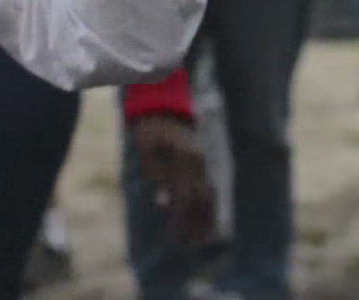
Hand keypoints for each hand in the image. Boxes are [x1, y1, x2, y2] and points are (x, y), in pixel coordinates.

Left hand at [132, 115, 216, 247]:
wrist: (165, 112)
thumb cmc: (152, 132)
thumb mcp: (147, 150)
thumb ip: (155, 174)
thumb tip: (162, 202)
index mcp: (187, 157)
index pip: (185, 196)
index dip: (180, 219)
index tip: (173, 237)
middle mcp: (200, 162)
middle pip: (202, 200)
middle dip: (195, 225)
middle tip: (187, 246)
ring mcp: (205, 164)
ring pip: (211, 198)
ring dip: (207, 220)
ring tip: (200, 242)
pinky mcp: (205, 167)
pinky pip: (211, 192)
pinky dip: (210, 210)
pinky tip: (207, 226)